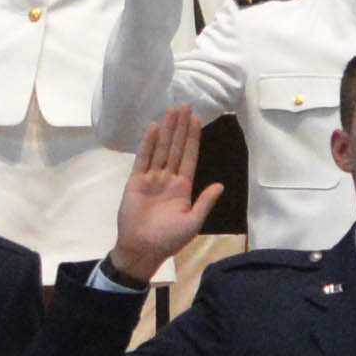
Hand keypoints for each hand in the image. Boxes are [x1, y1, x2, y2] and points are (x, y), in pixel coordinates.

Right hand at [105, 106, 215, 279]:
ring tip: (171, 110)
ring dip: (167, 130)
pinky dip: (148, 143)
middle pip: (175, 147)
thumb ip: (205, 202)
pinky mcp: (136, 181)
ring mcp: (151, 178)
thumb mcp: (193, 222)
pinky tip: (154, 128)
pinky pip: (143, 159)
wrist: (141, 250)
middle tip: (184, 105)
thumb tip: (220, 185)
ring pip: (161, 149)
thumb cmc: (168, 239)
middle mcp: (168, 179)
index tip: (196, 119)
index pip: (189, 157)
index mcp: (183, 188)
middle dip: (180, 127)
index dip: (193, 138)